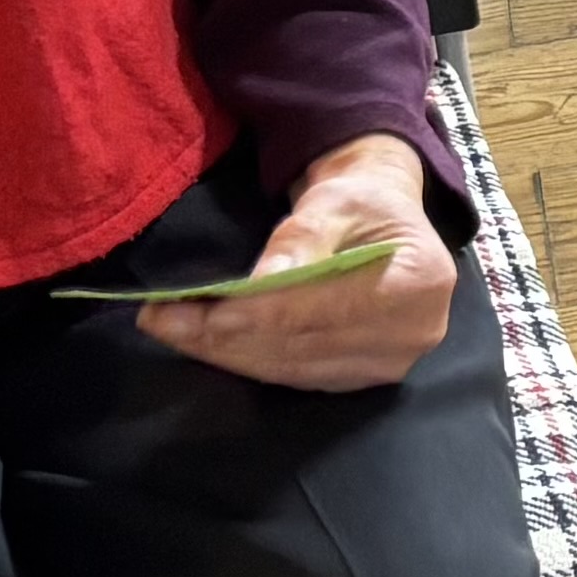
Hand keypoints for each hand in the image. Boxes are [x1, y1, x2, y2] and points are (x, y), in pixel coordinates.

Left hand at [144, 136, 461, 390]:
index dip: (255, 313)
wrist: (378, 217)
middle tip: (158, 319)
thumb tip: (268, 278)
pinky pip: (293, 377)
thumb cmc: (358, 199)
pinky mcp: (362, 378)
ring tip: (170, 329)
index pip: (322, 310)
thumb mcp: (334, 198)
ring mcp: (389, 364)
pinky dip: (245, 359)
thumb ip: (303, 237)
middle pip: (301, 345)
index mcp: (418, 283)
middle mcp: (413, 335)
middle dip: (223, 335)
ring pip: (289, 368)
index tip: (192, 310)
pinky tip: (206, 343)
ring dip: (224, 352)